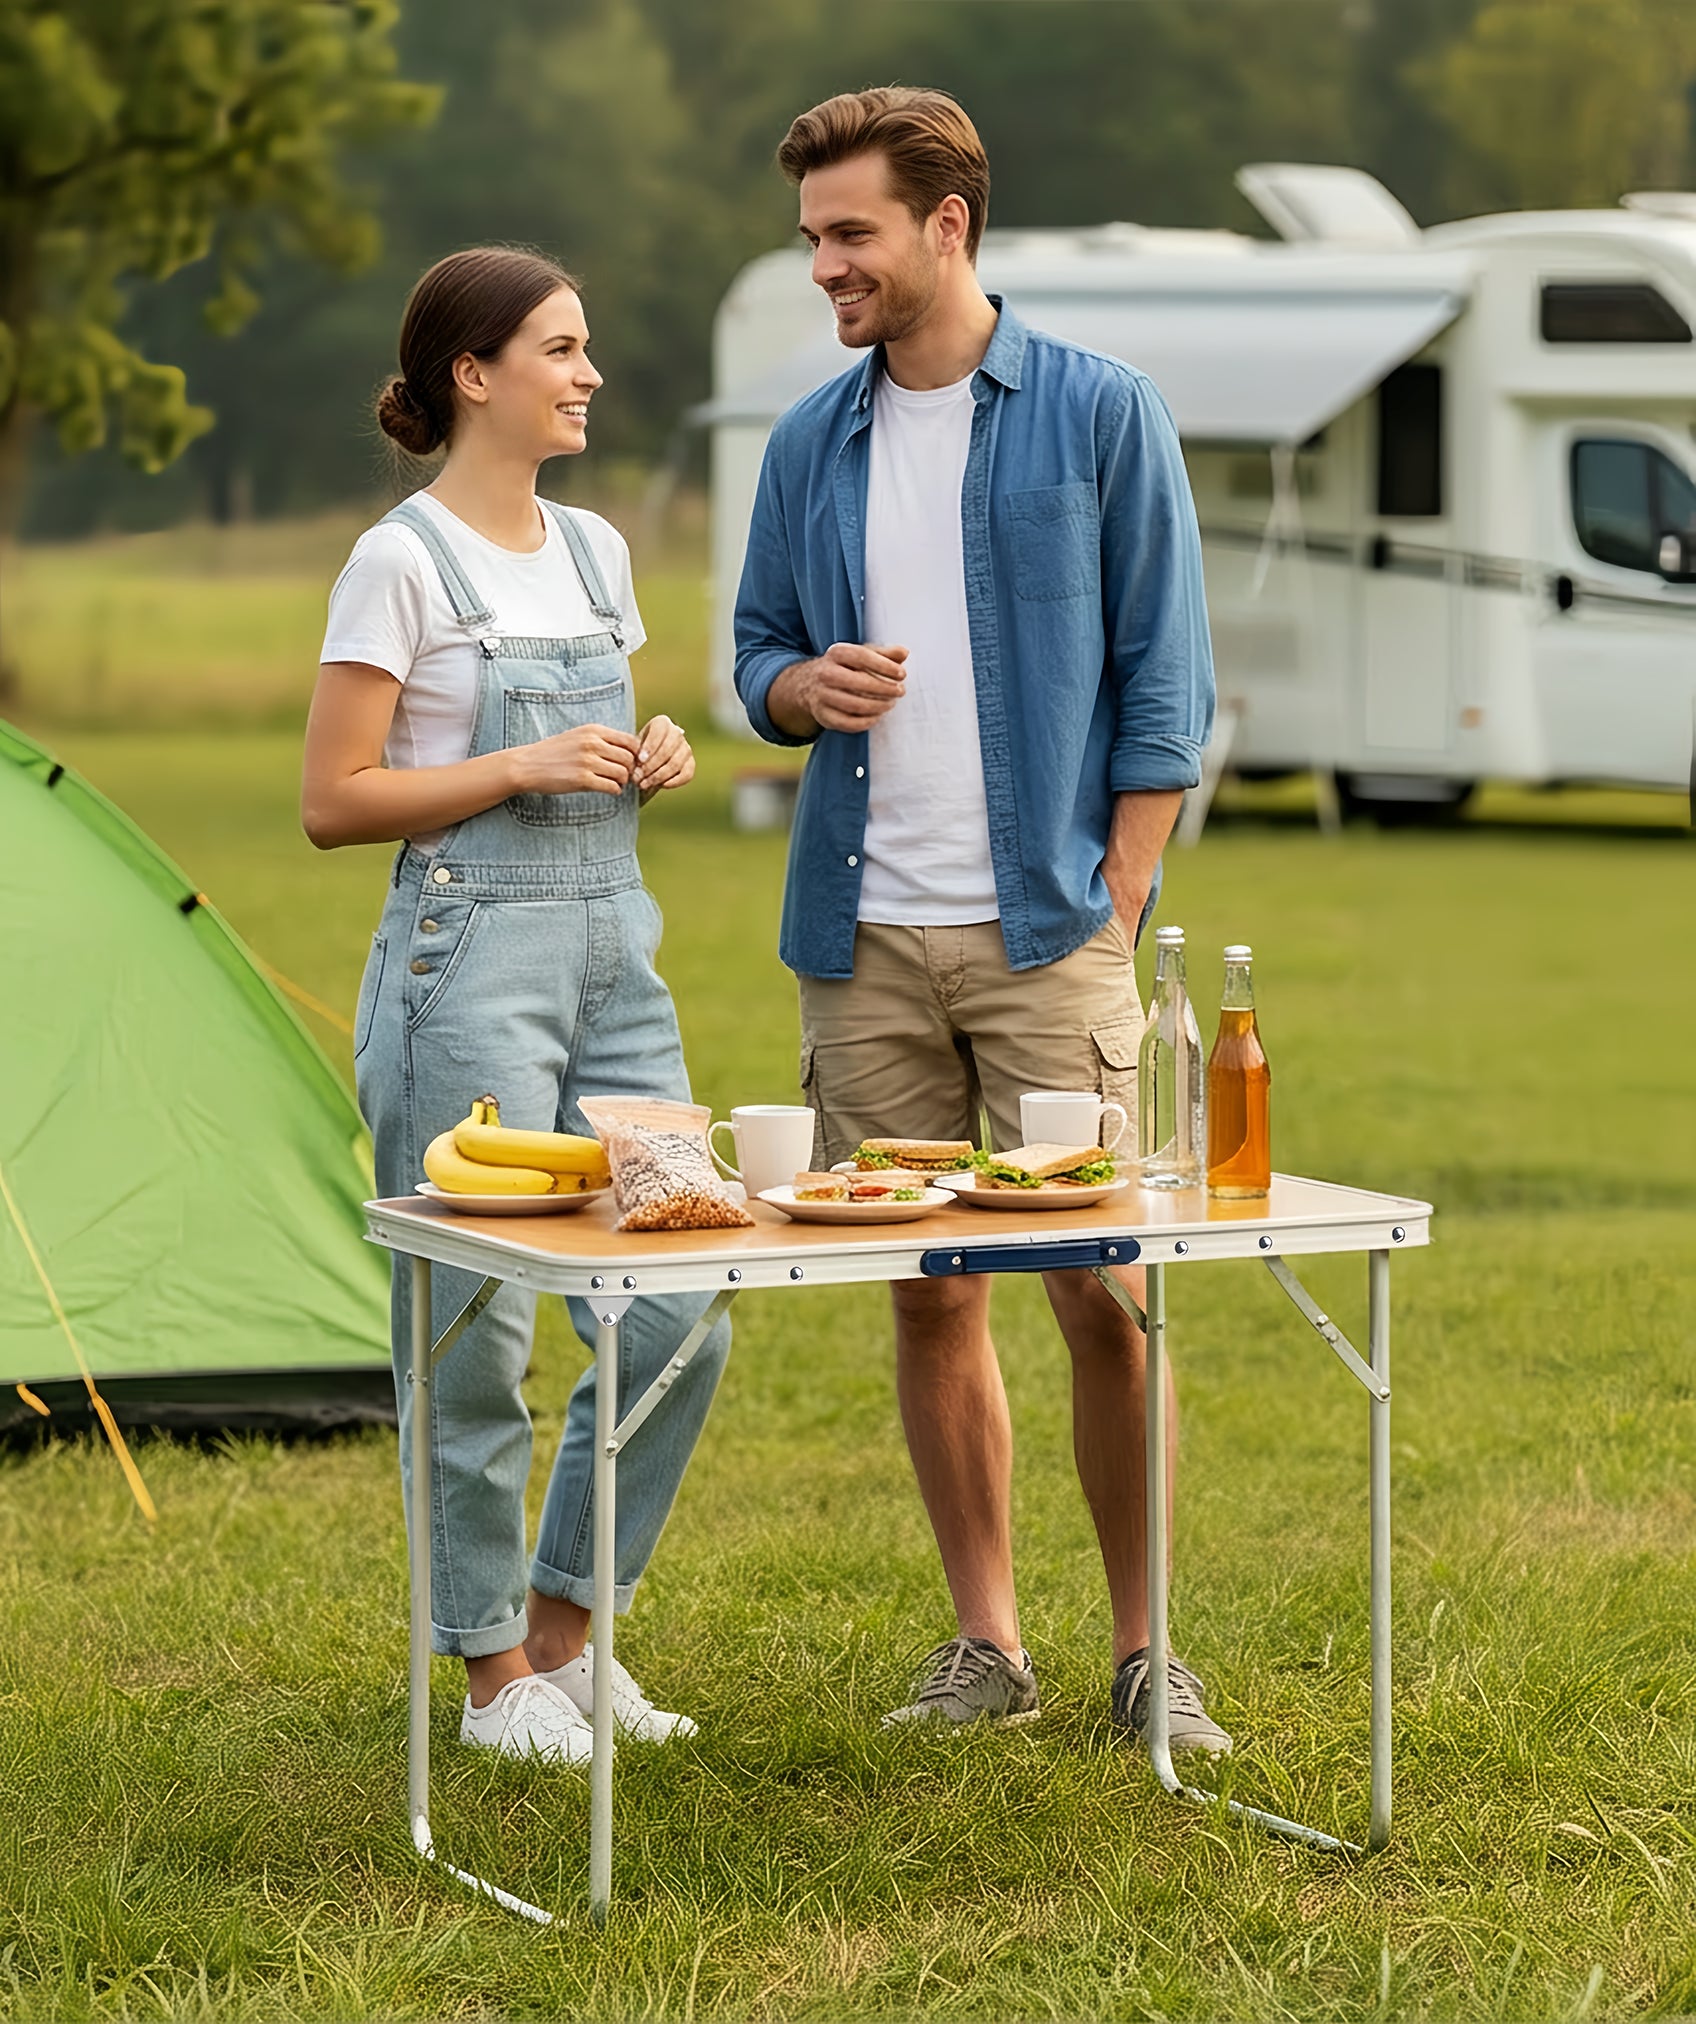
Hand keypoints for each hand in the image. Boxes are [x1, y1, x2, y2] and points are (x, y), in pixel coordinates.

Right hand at [511, 723, 639, 797]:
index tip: (631, 763)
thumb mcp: (578, 736)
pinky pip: (612, 787)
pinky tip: (609, 790)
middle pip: (630, 758)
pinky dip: (615, 791)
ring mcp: (587, 761)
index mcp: (594, 730)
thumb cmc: (554, 752)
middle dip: (631, 770)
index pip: (631, 741)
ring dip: (623, 781)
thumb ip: (602, 740)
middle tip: (624, 776)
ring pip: (623, 774)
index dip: (636, 754)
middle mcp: (592, 743)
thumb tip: (630, 750)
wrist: (527, 765)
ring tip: (614, 783)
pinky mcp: (582, 780)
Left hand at [634, 714, 694, 794]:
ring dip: (658, 776)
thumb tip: (639, 764)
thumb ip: (634, 752)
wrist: (647, 759)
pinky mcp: (691, 763)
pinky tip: (661, 785)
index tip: (640, 760)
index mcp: (662, 723)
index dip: (650, 747)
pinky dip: (674, 782)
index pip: (659, 732)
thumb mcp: (632, 746)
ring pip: (676, 763)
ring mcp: (686, 748)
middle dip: (651, 766)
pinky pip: (686, 774)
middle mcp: (677, 733)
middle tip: (638, 777)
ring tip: (644, 784)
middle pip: (667, 749)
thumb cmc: (637, 751)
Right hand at [778, 642, 908, 733]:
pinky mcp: (824, 716)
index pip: (862, 657)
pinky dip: (867, 722)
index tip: (902, 674)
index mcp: (837, 653)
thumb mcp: (861, 655)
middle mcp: (826, 673)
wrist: (810, 684)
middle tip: (900, 691)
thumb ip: (884, 653)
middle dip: (885, 689)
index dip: (885, 666)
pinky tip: (878, 716)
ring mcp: (823, 696)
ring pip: (855, 705)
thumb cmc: (844, 667)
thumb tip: (904, 652)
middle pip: (860, 683)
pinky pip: (849, 723)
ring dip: (878, 706)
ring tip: (890, 703)